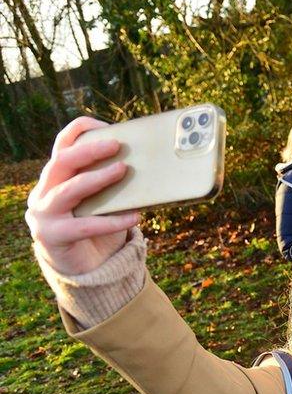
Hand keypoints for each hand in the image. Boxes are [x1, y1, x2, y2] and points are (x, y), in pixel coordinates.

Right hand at [25, 117, 140, 275]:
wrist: (82, 267)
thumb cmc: (95, 226)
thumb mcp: (102, 200)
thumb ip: (111, 183)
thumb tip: (147, 164)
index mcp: (55, 177)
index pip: (61, 145)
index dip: (81, 131)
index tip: (107, 126)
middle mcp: (43, 191)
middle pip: (61, 162)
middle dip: (89, 150)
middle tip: (117, 145)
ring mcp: (43, 214)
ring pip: (68, 189)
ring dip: (97, 178)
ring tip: (123, 170)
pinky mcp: (51, 237)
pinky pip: (85, 226)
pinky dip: (112, 221)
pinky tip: (135, 217)